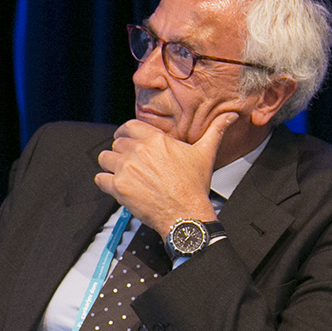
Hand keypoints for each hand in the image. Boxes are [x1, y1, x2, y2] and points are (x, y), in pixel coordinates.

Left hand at [96, 112, 237, 234]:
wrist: (187, 214)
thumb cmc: (195, 186)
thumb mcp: (206, 154)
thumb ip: (215, 131)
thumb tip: (232, 115)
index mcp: (155, 139)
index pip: (128, 127)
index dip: (126, 134)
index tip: (128, 141)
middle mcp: (138, 151)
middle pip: (116, 143)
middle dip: (121, 152)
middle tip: (130, 164)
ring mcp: (126, 169)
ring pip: (105, 158)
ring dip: (111, 166)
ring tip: (123, 174)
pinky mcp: (118, 187)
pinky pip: (100, 179)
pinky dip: (106, 183)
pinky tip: (118, 187)